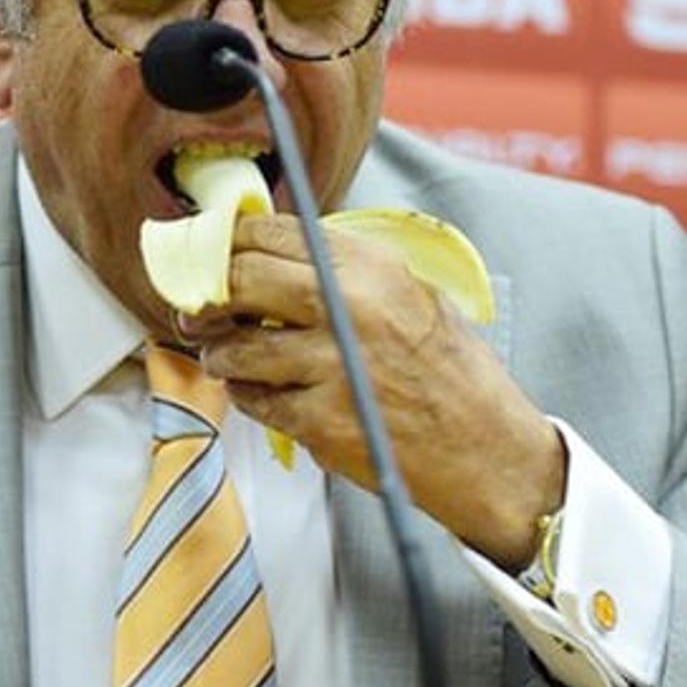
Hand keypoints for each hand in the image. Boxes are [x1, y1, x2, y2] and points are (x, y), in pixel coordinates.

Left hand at [180, 214, 565, 568]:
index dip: (230, 240)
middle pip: (242, 278)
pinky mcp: (320, 421)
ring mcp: (332, 366)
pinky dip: (247, 395)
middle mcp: (350, 308)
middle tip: (198, 306)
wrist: (488, 453)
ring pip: (235, 346)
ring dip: (218, 351)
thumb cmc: (453, 376)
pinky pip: (254, 400)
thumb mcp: (414, 298)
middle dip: (208, 292)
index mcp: (373, 269)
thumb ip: (349, 273)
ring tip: (225, 355)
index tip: (211, 251)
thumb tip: (274, 255)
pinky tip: (261, 393)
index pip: (274, 233)